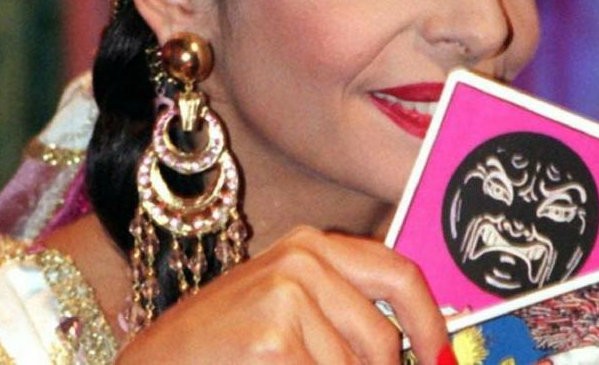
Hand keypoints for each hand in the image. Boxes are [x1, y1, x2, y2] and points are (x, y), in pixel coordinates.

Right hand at [118, 226, 449, 364]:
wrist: (157, 362)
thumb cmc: (225, 344)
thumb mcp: (288, 306)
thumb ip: (345, 310)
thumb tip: (411, 344)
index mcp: (313, 245)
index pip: (401, 273)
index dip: (430, 323)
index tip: (441, 358)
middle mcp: (304, 259)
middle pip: (384, 337)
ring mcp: (286, 295)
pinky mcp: (273, 338)